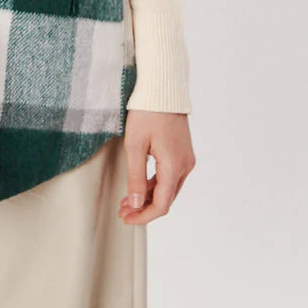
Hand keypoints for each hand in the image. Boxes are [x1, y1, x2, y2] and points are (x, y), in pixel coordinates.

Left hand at [119, 110, 195, 224]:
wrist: (163, 88)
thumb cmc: (147, 112)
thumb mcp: (134, 145)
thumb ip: (135, 176)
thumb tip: (135, 203)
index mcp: (174, 166)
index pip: (161, 204)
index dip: (143, 216)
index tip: (127, 219)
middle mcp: (185, 165)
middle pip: (166, 199)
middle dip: (143, 208)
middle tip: (122, 211)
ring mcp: (185, 159)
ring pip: (167, 188)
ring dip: (148, 197)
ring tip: (126, 200)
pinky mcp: (182, 152)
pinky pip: (169, 176)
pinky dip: (154, 184)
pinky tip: (139, 186)